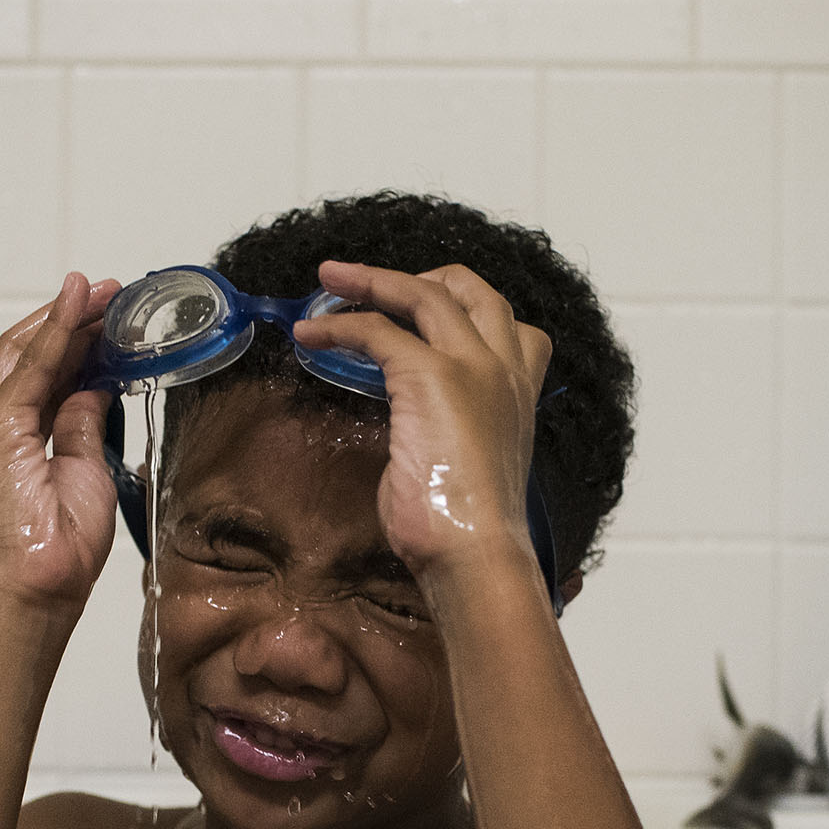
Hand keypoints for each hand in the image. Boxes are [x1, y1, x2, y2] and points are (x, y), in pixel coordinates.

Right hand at [0, 271, 122, 611]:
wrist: (31, 594)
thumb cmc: (54, 556)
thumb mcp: (84, 476)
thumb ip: (82, 429)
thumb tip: (96, 391)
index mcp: (2, 446)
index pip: (34, 377)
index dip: (68, 341)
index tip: (105, 318)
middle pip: (22, 357)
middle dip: (68, 321)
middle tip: (111, 295)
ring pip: (23, 354)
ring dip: (66, 319)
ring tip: (106, 294)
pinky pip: (31, 369)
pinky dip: (57, 332)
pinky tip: (81, 305)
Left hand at [292, 260, 551, 583]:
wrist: (475, 552)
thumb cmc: (467, 528)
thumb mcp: (468, 467)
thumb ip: (451, 434)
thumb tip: (415, 434)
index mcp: (519, 393)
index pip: (510, 327)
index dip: (464, 308)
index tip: (420, 311)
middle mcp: (504, 370)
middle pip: (470, 290)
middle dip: (416, 276)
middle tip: (366, 281)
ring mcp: (472, 367)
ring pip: (422, 294)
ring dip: (370, 280)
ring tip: (329, 279)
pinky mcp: (430, 377)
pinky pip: (378, 332)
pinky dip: (339, 327)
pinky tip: (309, 335)